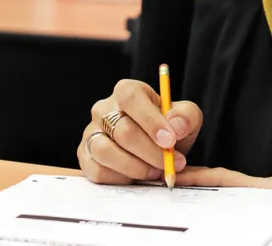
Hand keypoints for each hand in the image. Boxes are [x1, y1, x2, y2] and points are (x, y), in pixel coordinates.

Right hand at [78, 79, 202, 184]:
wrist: (155, 148)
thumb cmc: (167, 128)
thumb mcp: (185, 118)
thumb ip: (186, 116)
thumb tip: (176, 126)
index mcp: (127, 91)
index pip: (131, 98)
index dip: (151, 120)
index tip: (170, 141)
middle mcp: (104, 109)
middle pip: (123, 131)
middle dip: (152, 152)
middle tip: (172, 163)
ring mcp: (91, 132)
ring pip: (106, 152)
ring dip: (136, 167)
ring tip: (156, 171)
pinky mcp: (85, 156)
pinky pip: (98, 171)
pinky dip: (121, 179)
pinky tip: (136, 177)